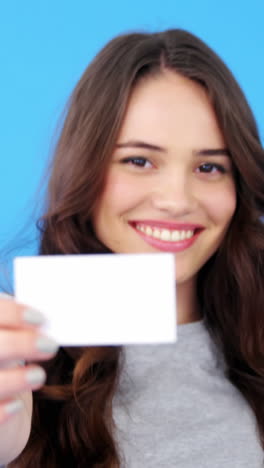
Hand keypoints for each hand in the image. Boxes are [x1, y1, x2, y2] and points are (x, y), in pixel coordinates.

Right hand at [0, 293, 57, 423]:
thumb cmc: (3, 358)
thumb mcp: (11, 337)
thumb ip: (21, 327)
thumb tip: (46, 321)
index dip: (12, 313)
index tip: (40, 320)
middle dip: (20, 344)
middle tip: (50, 346)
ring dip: (15, 378)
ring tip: (38, 375)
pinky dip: (0, 411)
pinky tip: (15, 406)